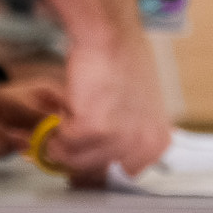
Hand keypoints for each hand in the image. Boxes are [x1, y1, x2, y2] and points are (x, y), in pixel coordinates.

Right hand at [48, 35, 171, 182]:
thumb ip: (132, 135)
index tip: (87, 166)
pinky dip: (55, 129)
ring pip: (76, 160)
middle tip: (68, 142)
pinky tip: (64, 109)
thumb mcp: (143, 108)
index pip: (126, 175)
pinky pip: (62, 143)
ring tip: (65, 120)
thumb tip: (112, 158)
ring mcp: (117, 139)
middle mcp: (141, 146)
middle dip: (78, 158)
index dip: (102, 167)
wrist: (110, 37)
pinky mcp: (92, 128)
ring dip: (63, 143)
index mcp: (157, 142)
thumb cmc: (125, 62)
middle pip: (97, 172)